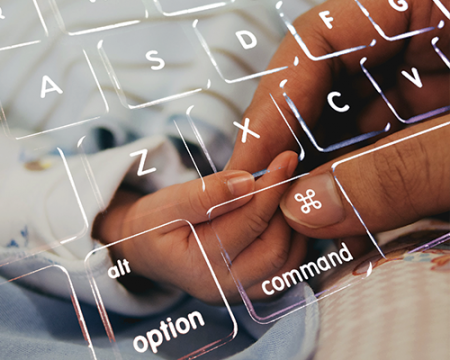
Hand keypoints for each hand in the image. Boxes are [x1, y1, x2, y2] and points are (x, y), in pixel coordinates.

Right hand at [94, 151, 305, 303]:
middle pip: (275, 248)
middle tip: (286, 176)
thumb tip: (248, 182)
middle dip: (285, 209)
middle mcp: (223, 288)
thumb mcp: (168, 203)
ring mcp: (239, 295)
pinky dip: (293, 243)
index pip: (249, 223)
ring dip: (293, 227)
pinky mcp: (251, 292)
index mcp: (199, 265)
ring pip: (288, 265)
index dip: (271, 188)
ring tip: (284, 195)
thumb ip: (205, 194)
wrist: (147, 248)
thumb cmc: (153, 224)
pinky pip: (286, 272)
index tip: (285, 159)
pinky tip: (282, 218)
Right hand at [227, 0, 449, 237]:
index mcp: (433, 4)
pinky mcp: (433, 116)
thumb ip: (400, 172)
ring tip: (299, 221)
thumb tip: (305, 210)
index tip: (251, 166)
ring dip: (323, 174)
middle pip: (326, 85)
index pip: (319, 38)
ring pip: (348, 121)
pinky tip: (340, 217)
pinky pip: (379, 143)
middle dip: (294, 147)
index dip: (274, 104)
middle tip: (269, 204)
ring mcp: (426, 78)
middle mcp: (418, 38)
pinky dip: (358, 182)